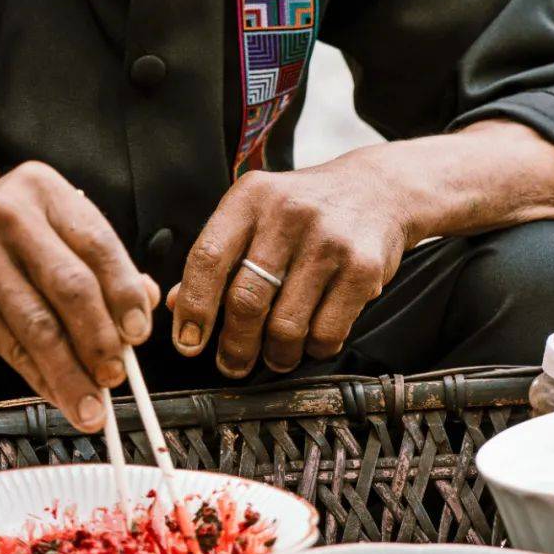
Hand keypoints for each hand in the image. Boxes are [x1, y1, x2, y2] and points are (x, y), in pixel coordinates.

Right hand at [0, 161, 157, 429]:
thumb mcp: (39, 231)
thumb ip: (92, 261)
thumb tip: (145, 300)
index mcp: (42, 190)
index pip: (98, 242)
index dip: (125, 291)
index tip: (140, 330)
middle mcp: (10, 215)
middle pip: (73, 286)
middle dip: (103, 338)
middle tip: (119, 373)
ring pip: (42, 326)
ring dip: (74, 373)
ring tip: (94, 404)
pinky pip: (13, 348)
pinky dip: (43, 379)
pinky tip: (60, 395)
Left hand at [167, 149, 410, 377]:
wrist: (377, 189)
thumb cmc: (304, 207)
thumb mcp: (255, 213)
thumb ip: (218, 255)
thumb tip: (176, 303)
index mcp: (250, 198)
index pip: (208, 258)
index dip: (194, 307)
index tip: (188, 343)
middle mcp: (288, 214)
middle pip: (247, 300)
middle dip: (235, 346)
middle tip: (232, 364)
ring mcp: (328, 241)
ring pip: (286, 325)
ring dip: (276, 354)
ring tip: (275, 355)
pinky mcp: (363, 267)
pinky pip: (328, 332)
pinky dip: (315, 349)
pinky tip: (311, 341)